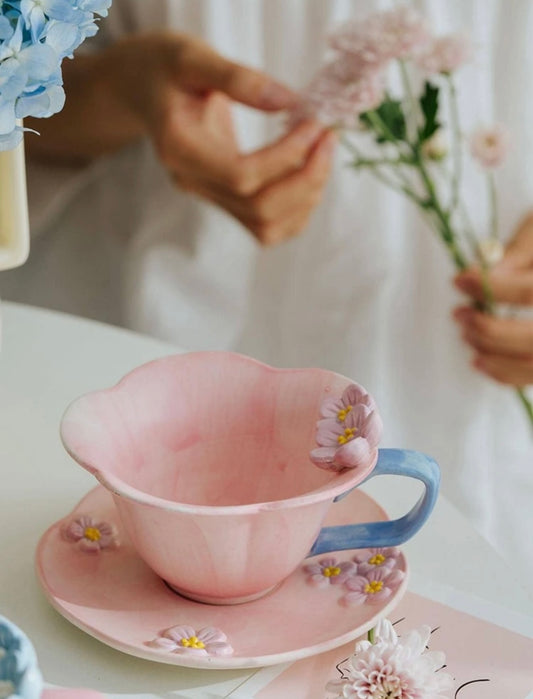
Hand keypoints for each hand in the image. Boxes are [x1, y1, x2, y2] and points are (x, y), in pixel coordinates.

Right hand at [108, 33, 334, 245]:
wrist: (139, 89)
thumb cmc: (161, 67)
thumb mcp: (192, 57)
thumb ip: (238, 79)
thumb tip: (290, 102)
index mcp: (180, 149)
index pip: (242, 177)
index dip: (286, 158)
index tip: (313, 124)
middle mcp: (193, 182)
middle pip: (259, 209)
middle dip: (305, 179)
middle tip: (327, 138)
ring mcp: (208, 195)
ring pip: (266, 226)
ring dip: (306, 197)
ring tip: (322, 154)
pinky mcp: (223, 198)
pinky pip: (265, 225)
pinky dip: (297, 209)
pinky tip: (309, 173)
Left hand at [453, 214, 532, 385]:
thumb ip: (520, 252)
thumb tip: (486, 274)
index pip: (531, 292)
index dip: (493, 288)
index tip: (461, 279)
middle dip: (490, 330)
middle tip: (460, 314)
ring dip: (493, 354)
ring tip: (466, 335)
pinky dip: (505, 373)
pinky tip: (482, 359)